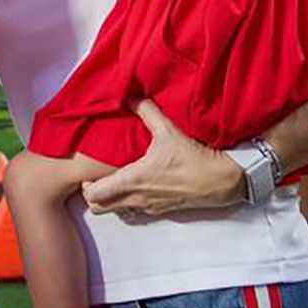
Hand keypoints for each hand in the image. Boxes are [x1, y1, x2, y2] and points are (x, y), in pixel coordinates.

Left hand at [81, 100, 242, 215]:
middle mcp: (137, 198)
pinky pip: (134, 211)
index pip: (94, 196)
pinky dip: (127, 201)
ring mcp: (148, 207)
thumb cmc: (193, 158)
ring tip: (114, 179)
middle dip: (93, 194)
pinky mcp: (160, 210)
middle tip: (98, 175)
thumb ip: (147, 111)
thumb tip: (131, 96)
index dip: (86, 184)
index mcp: (133, 180)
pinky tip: (136, 184)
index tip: (90, 170)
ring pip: (116, 211)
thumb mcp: (168, 130)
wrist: (221, 181)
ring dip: (111, 199)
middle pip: (99, 208)